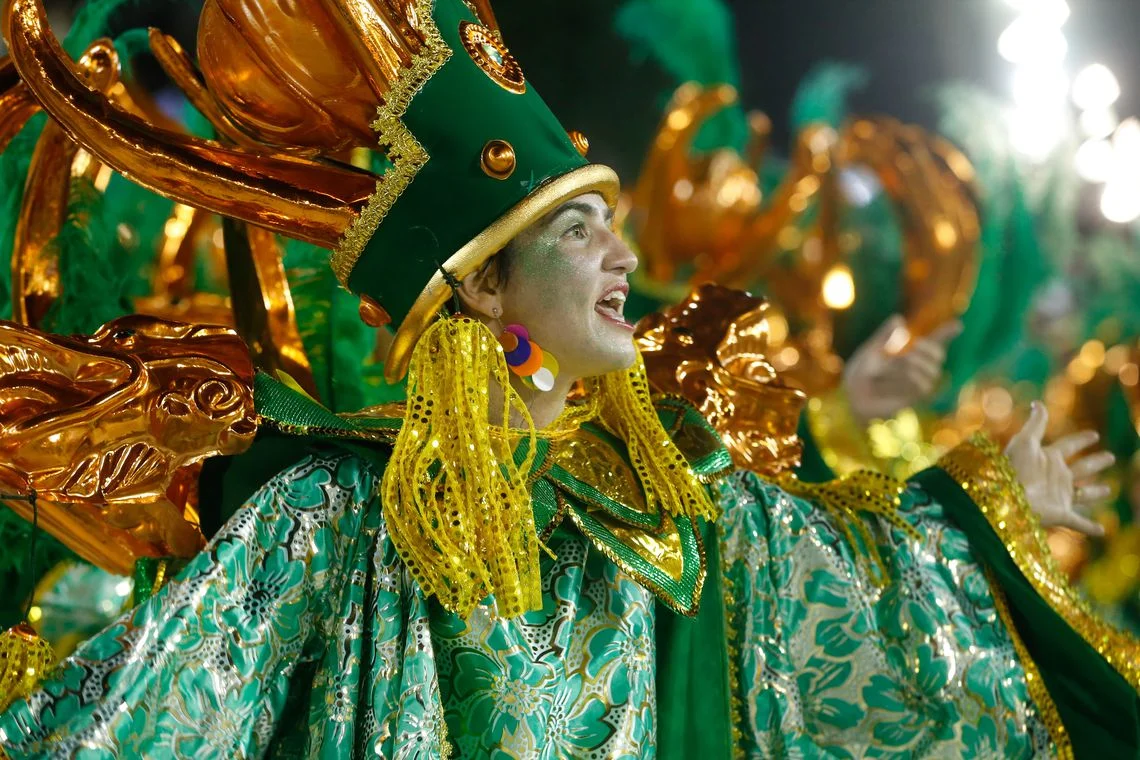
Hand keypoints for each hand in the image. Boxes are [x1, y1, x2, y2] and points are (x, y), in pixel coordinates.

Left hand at [843, 316, 962, 423]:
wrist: (853, 395)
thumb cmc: (861, 372)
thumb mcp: (871, 349)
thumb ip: (884, 335)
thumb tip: (898, 319)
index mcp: (910, 350)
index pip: (934, 340)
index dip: (947, 332)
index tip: (958, 325)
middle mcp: (920, 365)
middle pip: (938, 354)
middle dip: (924, 350)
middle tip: (906, 351)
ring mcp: (921, 381)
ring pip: (929, 369)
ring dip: (905, 367)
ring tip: (886, 369)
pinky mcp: (918, 395)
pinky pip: (921, 384)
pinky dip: (903, 380)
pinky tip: (889, 384)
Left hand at [1004, 402, 1112, 536]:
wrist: (1004, 497)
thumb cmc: (1013, 468)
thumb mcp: (1024, 441)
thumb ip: (1035, 423)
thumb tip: (1038, 403)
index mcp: (1048, 458)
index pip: (1069, 445)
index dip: (1081, 440)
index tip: (1094, 434)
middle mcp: (1055, 477)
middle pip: (1081, 468)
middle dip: (1095, 463)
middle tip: (1111, 457)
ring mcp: (1058, 496)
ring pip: (1082, 494)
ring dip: (1095, 493)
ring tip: (1108, 490)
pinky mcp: (1059, 514)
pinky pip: (1079, 522)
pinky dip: (1090, 528)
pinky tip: (1102, 532)